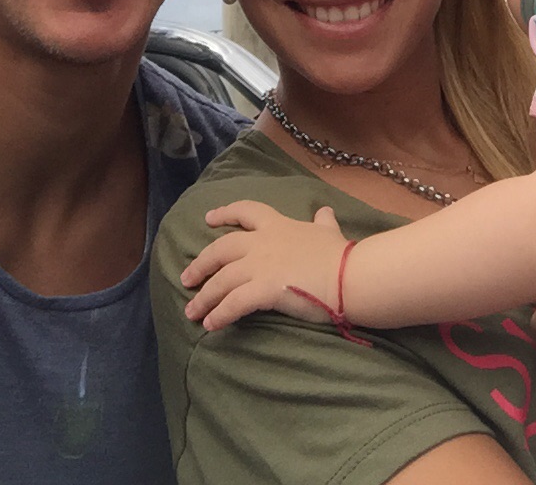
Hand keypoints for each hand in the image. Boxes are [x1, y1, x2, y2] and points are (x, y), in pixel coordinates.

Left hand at [181, 201, 348, 331]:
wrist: (348, 275)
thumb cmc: (339, 255)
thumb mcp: (328, 231)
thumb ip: (323, 222)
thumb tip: (324, 210)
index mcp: (278, 225)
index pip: (246, 212)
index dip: (225, 213)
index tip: (209, 219)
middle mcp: (262, 243)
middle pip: (221, 249)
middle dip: (201, 263)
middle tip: (187, 277)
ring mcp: (261, 266)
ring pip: (222, 279)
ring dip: (204, 296)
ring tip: (192, 312)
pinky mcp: (263, 290)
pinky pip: (234, 304)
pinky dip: (219, 314)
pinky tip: (211, 325)